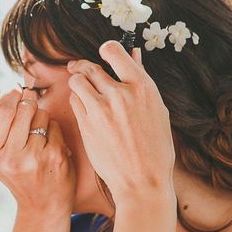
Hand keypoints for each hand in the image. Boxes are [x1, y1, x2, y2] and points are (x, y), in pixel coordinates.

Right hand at [0, 87, 76, 225]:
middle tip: (31, 107)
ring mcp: (34, 157)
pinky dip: (54, 132)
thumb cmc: (21, 175)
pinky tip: (51, 147)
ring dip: (43, 119)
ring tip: (40, 136)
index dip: (12, 97)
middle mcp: (10, 156)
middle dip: (29, 104)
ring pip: (42, 115)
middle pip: (24, 108)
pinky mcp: (55, 157)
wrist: (42, 208)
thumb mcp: (0, 156)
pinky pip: (55, 127)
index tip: (17, 93)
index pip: (2, 110)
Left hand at [66, 40, 175, 200]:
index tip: (103, 53)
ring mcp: (101, 110)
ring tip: (81, 88)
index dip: (106, 50)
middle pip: (91, 67)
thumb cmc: (155, 148)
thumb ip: (141, 81)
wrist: (142, 181)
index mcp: (143, 87)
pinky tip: (84, 108)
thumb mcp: (157, 111)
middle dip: (83, 66)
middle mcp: (121, 94)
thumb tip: (134, 54)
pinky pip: (74, 102)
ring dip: (78, 82)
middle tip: (78, 68)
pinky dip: (77, 101)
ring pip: (78, 82)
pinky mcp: (86, 125)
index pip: (115, 52)